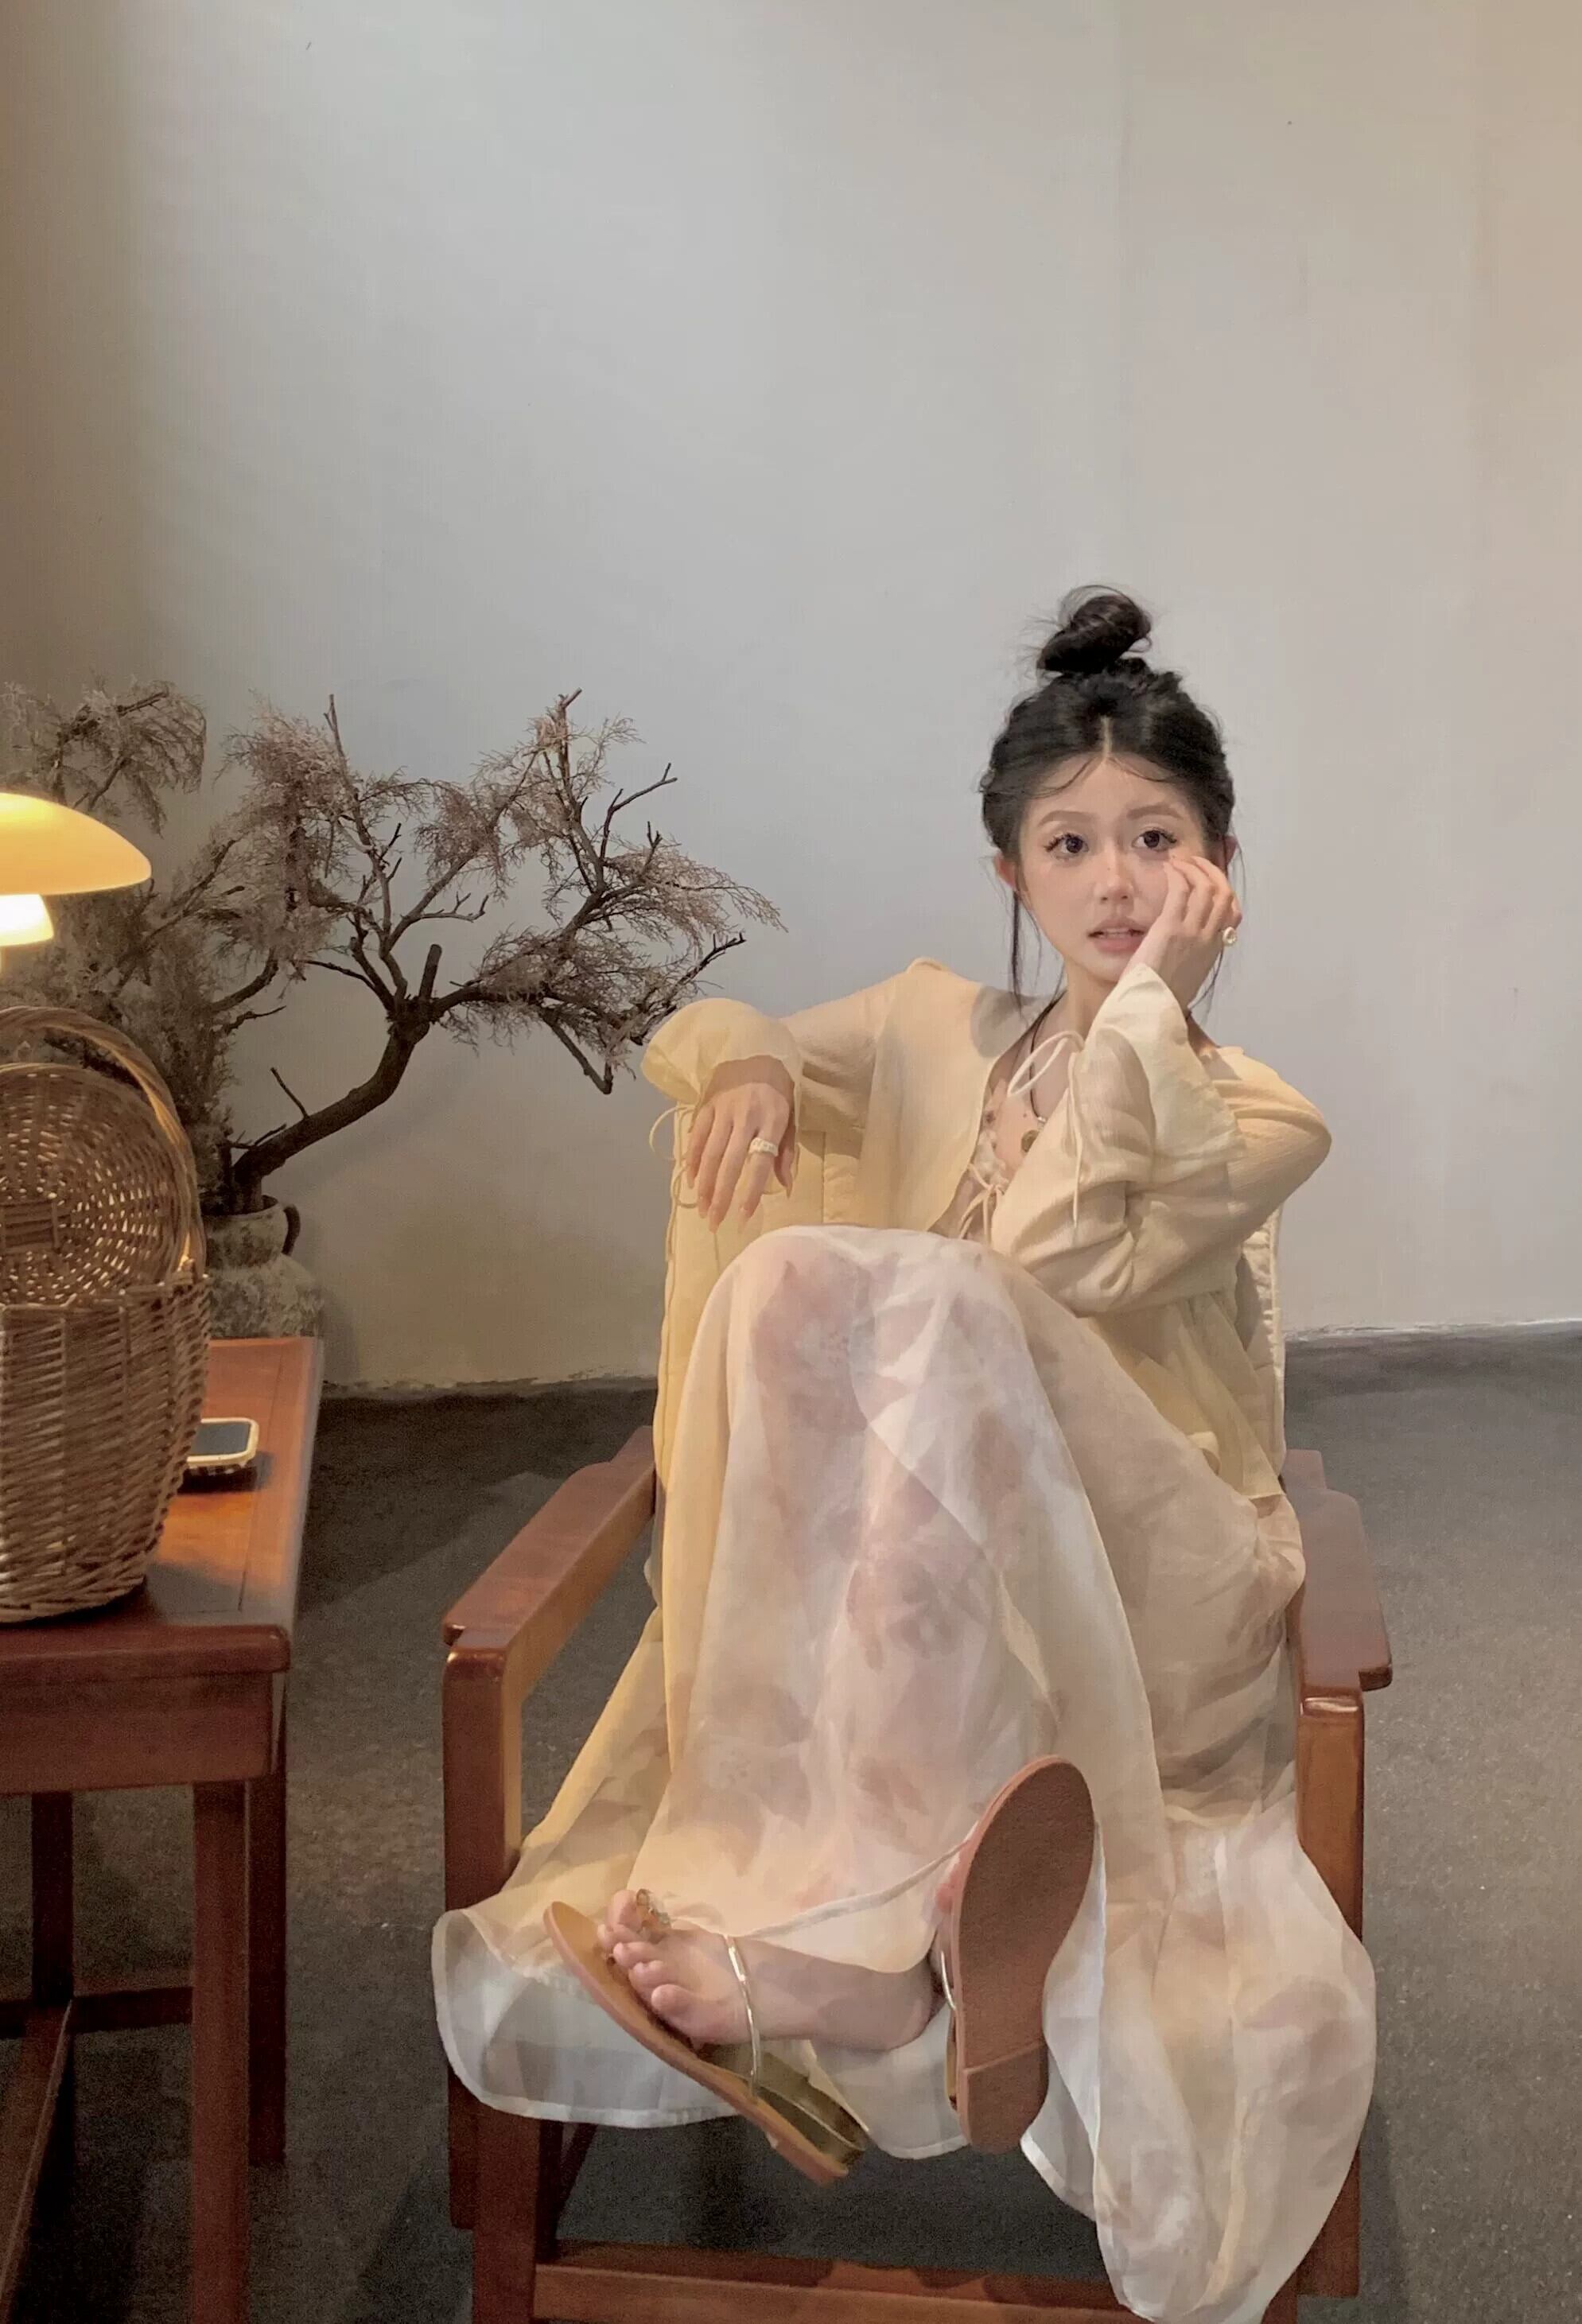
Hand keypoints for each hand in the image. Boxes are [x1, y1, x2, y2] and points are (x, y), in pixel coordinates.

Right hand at [686, 1056, 795, 1230]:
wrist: (756, 1052)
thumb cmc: (778, 1092)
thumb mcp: (790, 1119)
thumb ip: (786, 1153)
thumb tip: (786, 1187)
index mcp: (772, 1122)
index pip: (760, 1163)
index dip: (750, 1193)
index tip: (742, 1218)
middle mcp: (746, 1117)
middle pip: (730, 1163)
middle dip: (721, 1196)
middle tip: (714, 1222)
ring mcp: (724, 1110)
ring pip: (711, 1153)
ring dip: (704, 1184)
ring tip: (702, 1208)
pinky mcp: (707, 1104)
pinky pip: (697, 1137)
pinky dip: (693, 1161)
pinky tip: (692, 1181)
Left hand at [1132, 856, 1241, 1010]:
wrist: (1151, 1009)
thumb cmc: (1162, 995)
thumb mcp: (1188, 974)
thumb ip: (1193, 954)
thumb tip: (1187, 943)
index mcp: (1214, 950)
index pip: (1234, 912)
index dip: (1226, 889)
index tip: (1212, 878)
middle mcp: (1209, 938)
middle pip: (1224, 893)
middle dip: (1212, 871)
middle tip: (1195, 862)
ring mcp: (1192, 932)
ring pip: (1205, 887)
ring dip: (1193, 868)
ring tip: (1178, 862)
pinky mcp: (1171, 929)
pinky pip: (1181, 891)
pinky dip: (1177, 874)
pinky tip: (1168, 869)